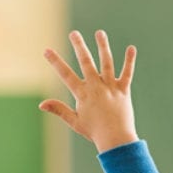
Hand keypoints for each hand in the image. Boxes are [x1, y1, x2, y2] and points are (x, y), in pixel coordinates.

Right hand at [40, 30, 137, 151]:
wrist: (116, 139)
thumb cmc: (94, 132)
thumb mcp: (74, 121)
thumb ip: (59, 109)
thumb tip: (41, 104)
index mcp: (82, 94)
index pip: (65, 74)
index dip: (55, 62)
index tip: (47, 50)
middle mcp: (96, 87)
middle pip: (86, 62)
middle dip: (79, 46)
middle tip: (74, 33)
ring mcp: (111, 87)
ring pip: (107, 63)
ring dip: (103, 46)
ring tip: (99, 33)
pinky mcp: (124, 90)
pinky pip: (127, 73)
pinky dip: (129, 61)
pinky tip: (131, 48)